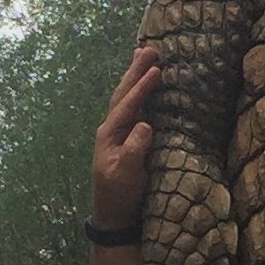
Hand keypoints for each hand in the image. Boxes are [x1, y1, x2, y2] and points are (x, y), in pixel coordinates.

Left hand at [91, 41, 161, 233]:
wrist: (114, 215)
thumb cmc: (120, 196)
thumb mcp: (126, 175)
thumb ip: (134, 150)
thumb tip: (145, 125)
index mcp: (109, 134)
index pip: (126, 105)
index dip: (141, 88)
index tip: (156, 70)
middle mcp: (112, 129)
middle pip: (123, 93)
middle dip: (135, 71)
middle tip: (149, 49)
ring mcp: (119, 132)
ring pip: (127, 97)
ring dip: (136, 76)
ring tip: (145, 55)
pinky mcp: (129, 138)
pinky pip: (134, 107)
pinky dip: (141, 92)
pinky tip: (147, 84)